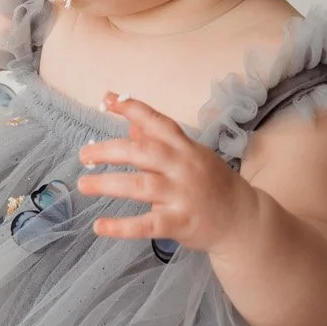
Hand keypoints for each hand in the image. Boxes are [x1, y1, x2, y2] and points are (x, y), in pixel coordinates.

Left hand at [76, 93, 259, 252]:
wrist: (243, 219)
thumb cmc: (211, 184)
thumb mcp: (190, 156)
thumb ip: (159, 141)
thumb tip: (130, 122)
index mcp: (185, 148)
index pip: (158, 122)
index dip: (132, 109)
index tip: (106, 98)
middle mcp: (183, 168)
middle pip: (143, 152)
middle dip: (110, 150)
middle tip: (84, 155)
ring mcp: (182, 195)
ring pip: (140, 186)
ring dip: (108, 184)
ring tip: (83, 184)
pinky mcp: (180, 222)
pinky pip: (147, 225)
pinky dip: (121, 226)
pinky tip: (99, 225)